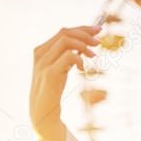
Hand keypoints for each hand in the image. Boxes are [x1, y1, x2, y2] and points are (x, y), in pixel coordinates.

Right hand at [29, 25, 100, 140]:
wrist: (42, 111)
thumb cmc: (53, 89)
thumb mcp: (61, 69)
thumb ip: (68, 56)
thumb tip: (85, 45)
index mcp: (42, 50)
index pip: (63, 31)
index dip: (82, 28)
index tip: (98, 30)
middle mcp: (40, 54)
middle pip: (65, 33)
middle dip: (85, 34)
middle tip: (99, 42)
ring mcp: (43, 63)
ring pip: (66, 41)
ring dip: (84, 45)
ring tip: (94, 55)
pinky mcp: (49, 74)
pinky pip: (68, 57)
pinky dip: (79, 59)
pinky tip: (83, 69)